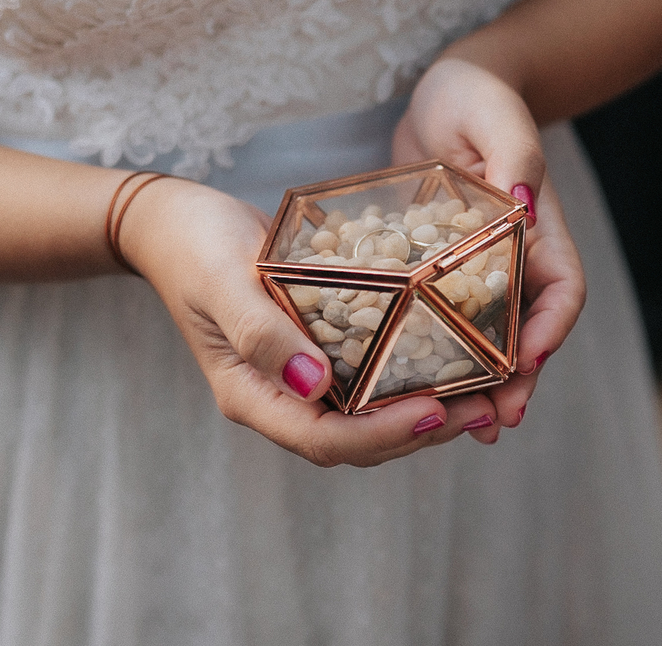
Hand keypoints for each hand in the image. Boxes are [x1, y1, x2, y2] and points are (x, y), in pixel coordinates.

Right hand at [115, 176, 502, 466]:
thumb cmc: (194, 245)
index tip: (436, 409)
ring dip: (428, 410)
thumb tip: (314, 386)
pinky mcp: (317, 350)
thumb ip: (262, 334)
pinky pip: (370, 378)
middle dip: (423, 430)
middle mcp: (281, 397)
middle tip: (486, 406)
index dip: (383, 434)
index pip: (323, 440)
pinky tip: (453, 356)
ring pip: (371, 415)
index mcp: (251, 394)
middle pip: (358, 440)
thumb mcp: (222, 280)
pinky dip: (412, 374)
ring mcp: (299, 377)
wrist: (175, 220)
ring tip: (486, 392)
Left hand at [393, 58, 586, 439]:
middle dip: (518, 379)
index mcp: (540, 229)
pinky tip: (418, 386)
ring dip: (483, 382)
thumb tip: (524, 207)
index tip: (527, 363)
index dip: (550, 332)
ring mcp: (479, 269)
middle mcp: (516, 258)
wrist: (445, 92)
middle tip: (497, 422)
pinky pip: (445, 320)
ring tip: (466, 427)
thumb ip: (515, 157)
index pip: (562, 291)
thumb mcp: (496, 116)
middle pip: (528, 330)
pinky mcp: (440, 270)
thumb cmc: (478, 95)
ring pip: (489, 337)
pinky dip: (440, 355)